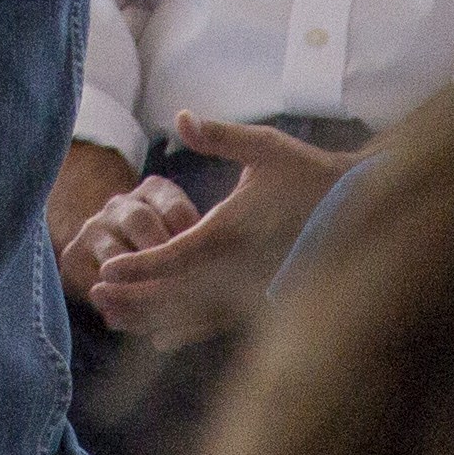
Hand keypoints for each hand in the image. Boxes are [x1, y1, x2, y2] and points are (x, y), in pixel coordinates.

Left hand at [87, 117, 360, 347]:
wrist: (357, 210)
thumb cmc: (307, 174)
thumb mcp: (265, 147)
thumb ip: (220, 135)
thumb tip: (182, 116)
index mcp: (232, 232)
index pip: (176, 255)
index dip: (139, 264)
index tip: (107, 268)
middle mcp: (238, 268)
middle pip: (176, 294)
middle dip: (134, 296)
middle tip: (96, 294)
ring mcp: (250, 290)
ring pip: (192, 315)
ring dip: (152, 317)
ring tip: (114, 318)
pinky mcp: (261, 300)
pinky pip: (216, 324)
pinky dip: (185, 332)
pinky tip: (160, 339)